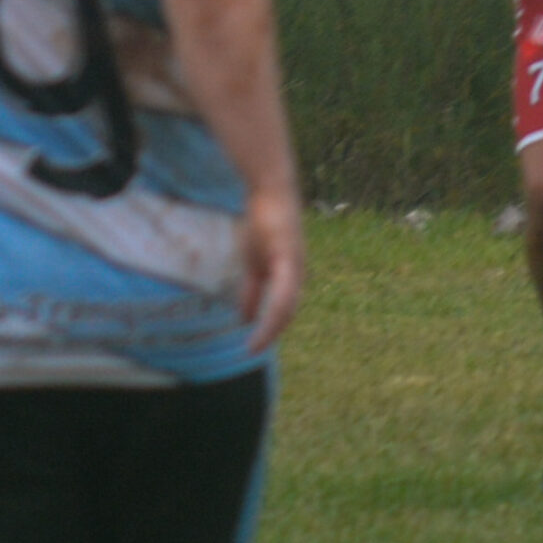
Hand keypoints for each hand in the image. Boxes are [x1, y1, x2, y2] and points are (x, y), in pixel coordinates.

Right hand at [238, 188, 305, 350]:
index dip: (270, 330)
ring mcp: (295, 266)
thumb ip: (250, 291)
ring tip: (255, 343)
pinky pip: (282, 290)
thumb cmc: (264, 224)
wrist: (270, 192)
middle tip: (252, 350)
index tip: (253, 347)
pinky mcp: (289, 256)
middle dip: (270, 333)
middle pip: (287, 313)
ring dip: (271, 327)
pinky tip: (260, 318)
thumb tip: (244, 317)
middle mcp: (297, 275)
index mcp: (290, 278)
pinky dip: (272, 308)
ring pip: (286, 306)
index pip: (284, 311)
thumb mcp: (252, 263)